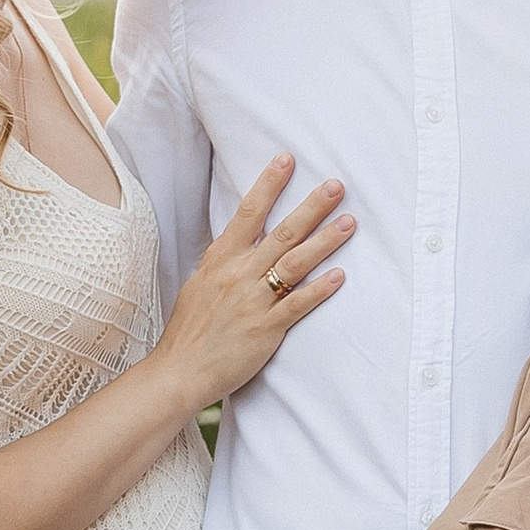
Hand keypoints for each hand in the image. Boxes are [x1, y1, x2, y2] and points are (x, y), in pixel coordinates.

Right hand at [156, 156, 350, 412]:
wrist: (179, 370)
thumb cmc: (190, 330)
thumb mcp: (200, 284)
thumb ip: (223, 261)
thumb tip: (240, 242)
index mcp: (220, 259)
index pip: (248, 213)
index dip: (268, 184)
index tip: (287, 159)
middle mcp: (238, 274)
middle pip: (281, 233)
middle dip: (312, 206)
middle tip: (336, 184)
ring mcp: (253, 301)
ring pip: (294, 263)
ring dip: (324, 241)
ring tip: (350, 222)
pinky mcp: (266, 329)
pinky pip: (297, 305)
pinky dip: (319, 290)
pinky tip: (340, 276)